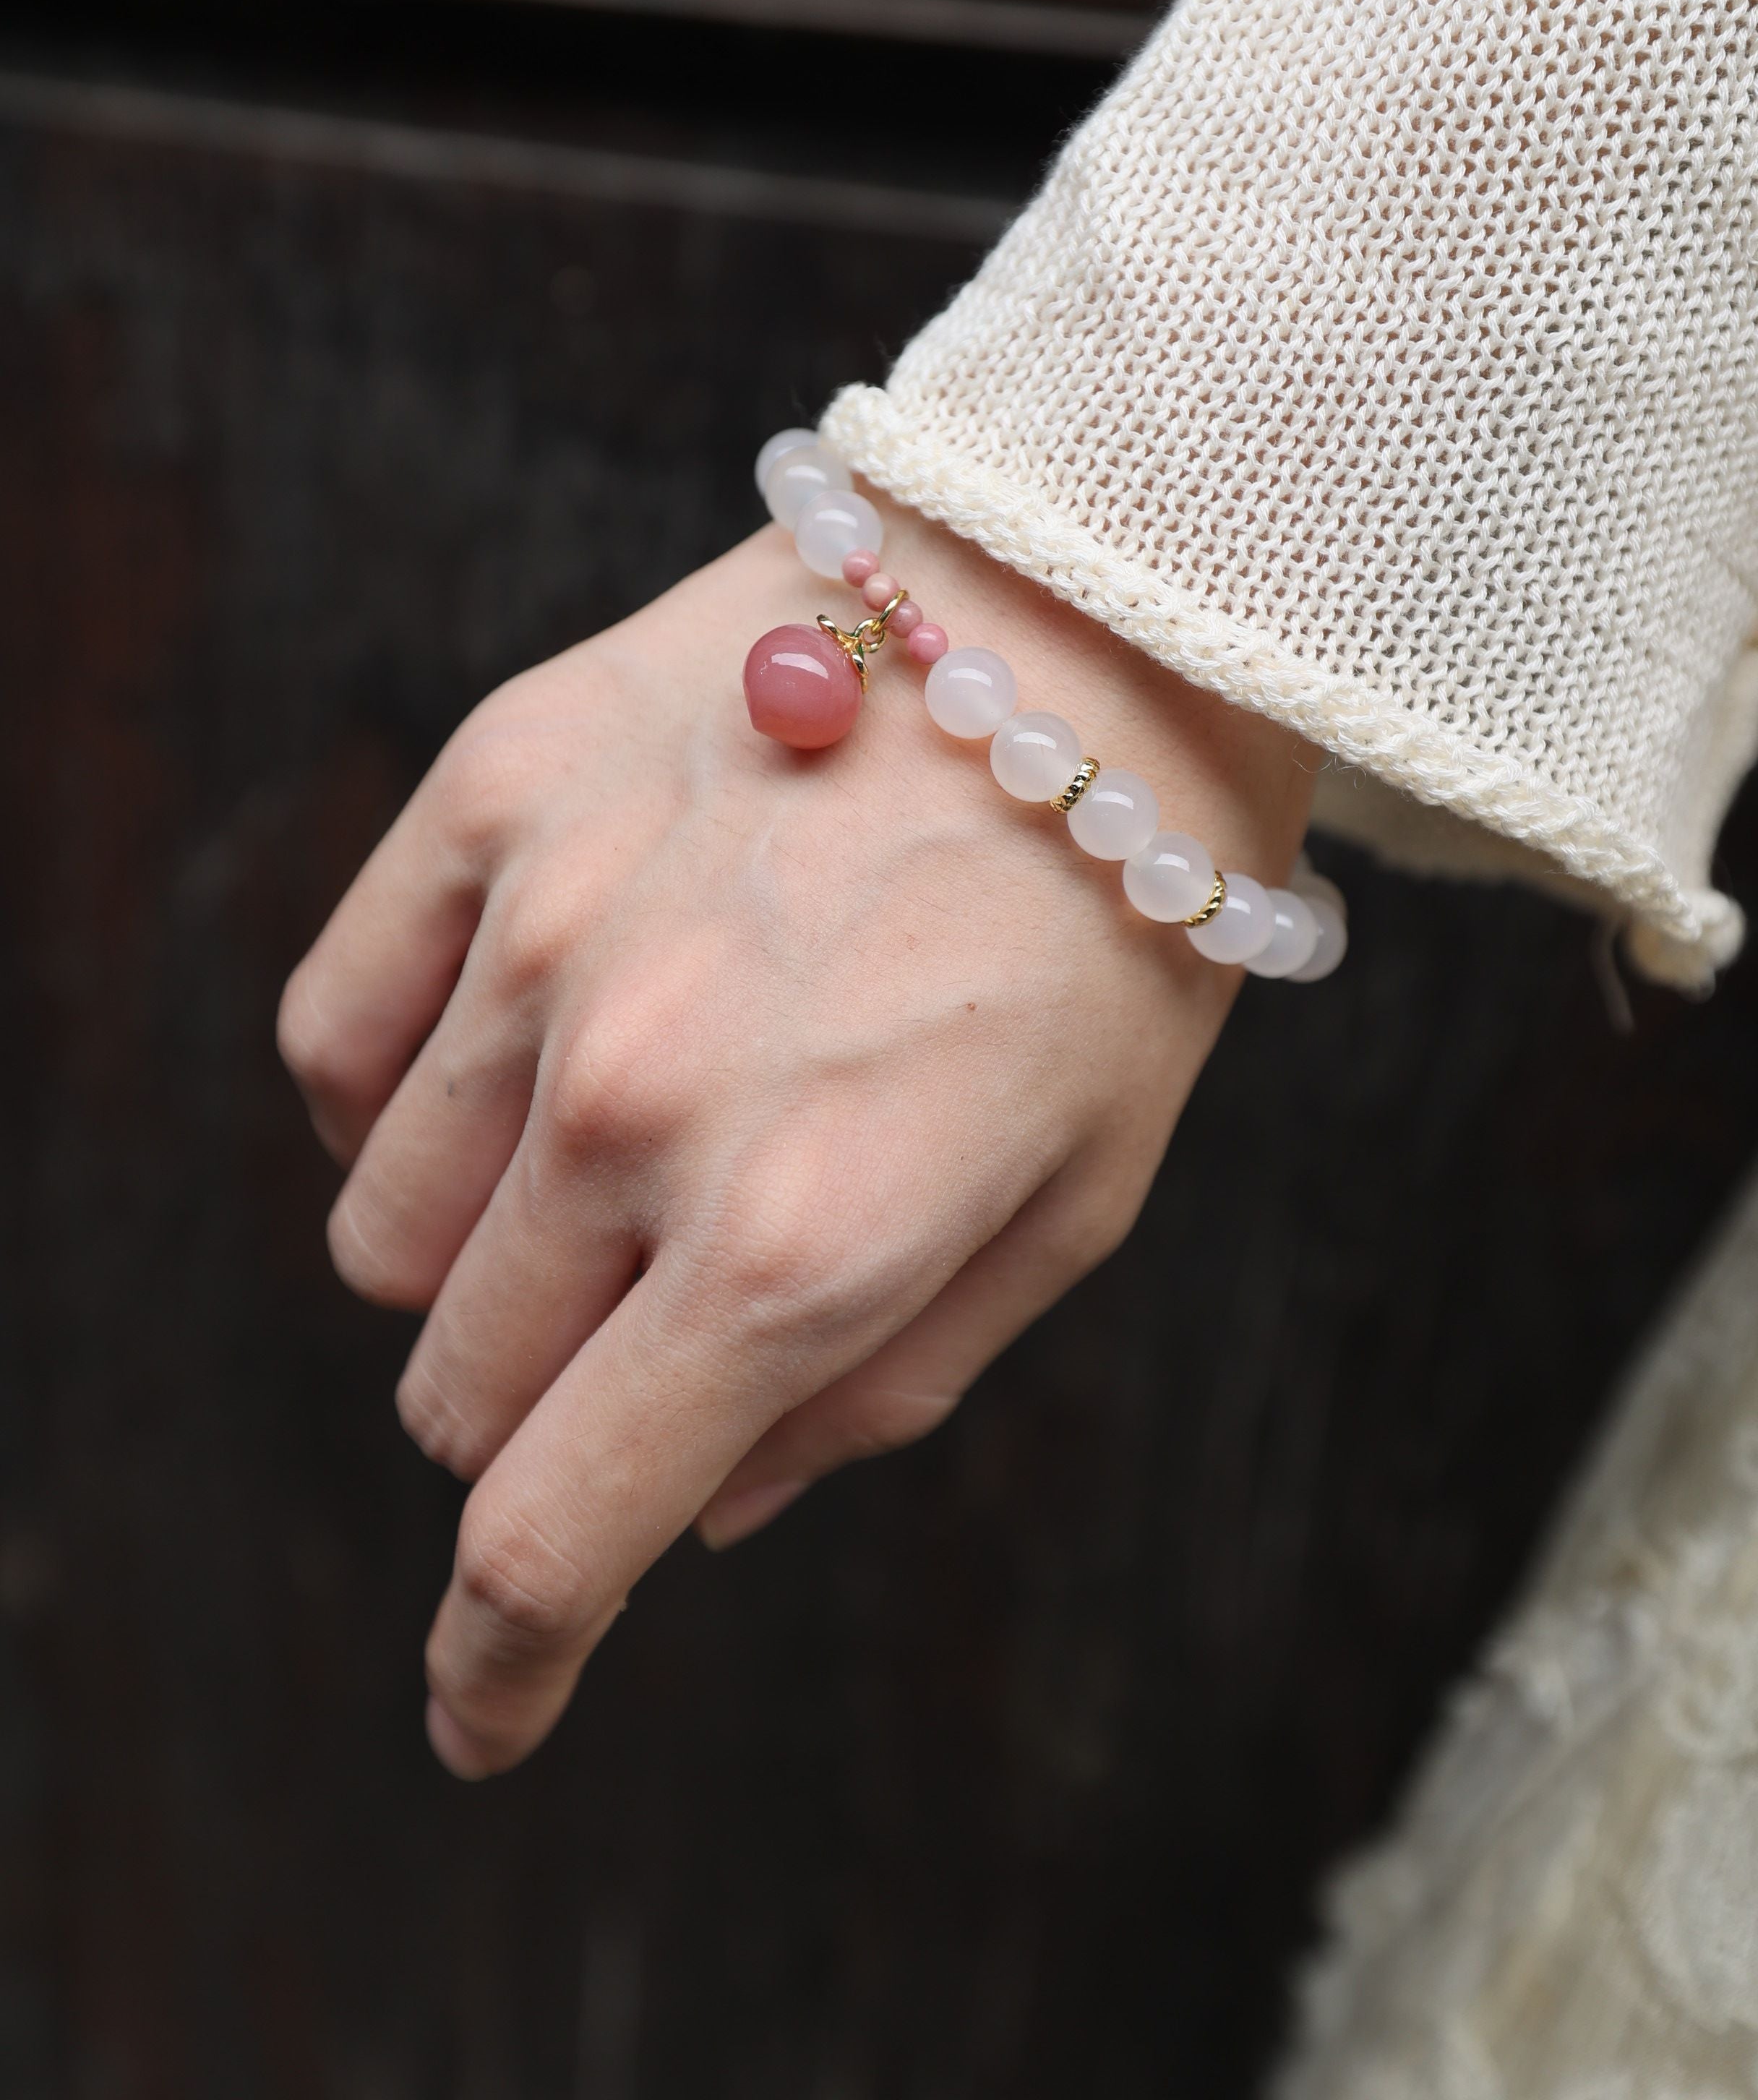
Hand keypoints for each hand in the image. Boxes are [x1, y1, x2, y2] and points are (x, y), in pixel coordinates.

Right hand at [278, 501, 1311, 1775]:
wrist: (1091, 620)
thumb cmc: (1109, 934)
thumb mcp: (1070, 1208)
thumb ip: (877, 1389)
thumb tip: (712, 1507)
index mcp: (798, 1243)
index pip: (560, 1527)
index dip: (506, 1658)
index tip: (482, 1709)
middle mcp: (638, 1107)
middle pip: (464, 1390)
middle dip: (548, 1402)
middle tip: (658, 1298)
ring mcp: (544, 941)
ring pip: (383, 1233)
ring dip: (476, 1249)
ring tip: (615, 1138)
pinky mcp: (490, 798)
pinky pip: (335, 1039)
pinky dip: (395, 1094)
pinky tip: (513, 1048)